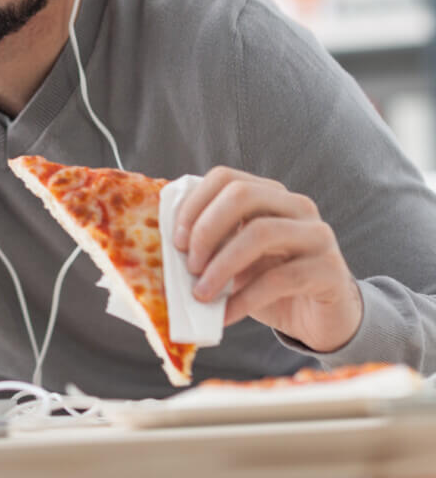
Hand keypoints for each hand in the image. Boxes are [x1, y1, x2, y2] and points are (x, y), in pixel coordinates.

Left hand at [173, 167, 363, 352]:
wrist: (319, 318)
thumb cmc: (268, 283)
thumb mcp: (234, 258)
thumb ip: (210, 243)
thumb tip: (166, 245)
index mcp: (269, 194)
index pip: (225, 177)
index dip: (194, 205)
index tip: (175, 240)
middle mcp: (296, 206)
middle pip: (242, 196)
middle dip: (206, 230)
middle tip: (188, 265)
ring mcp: (317, 235)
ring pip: (261, 233)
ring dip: (221, 265)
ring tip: (201, 293)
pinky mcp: (329, 270)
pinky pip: (280, 279)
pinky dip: (244, 299)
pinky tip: (225, 315)